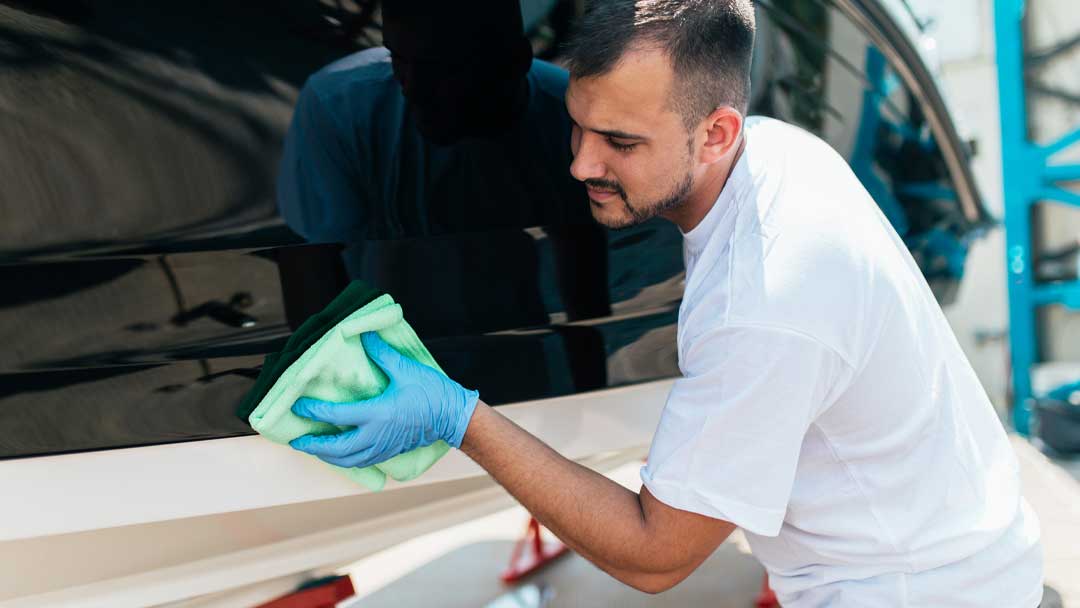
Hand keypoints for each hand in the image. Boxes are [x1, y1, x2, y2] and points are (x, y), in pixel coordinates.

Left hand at [288, 331, 479, 467]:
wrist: (453, 416)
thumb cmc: (431, 393)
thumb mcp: (405, 369)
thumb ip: (381, 353)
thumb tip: (364, 335)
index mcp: (377, 414)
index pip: (337, 415)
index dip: (314, 411)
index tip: (299, 406)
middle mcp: (376, 435)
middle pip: (337, 448)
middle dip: (314, 445)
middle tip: (298, 439)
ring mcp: (383, 447)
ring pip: (348, 459)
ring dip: (328, 456)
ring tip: (314, 448)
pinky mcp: (390, 451)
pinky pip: (361, 461)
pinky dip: (345, 459)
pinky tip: (340, 453)